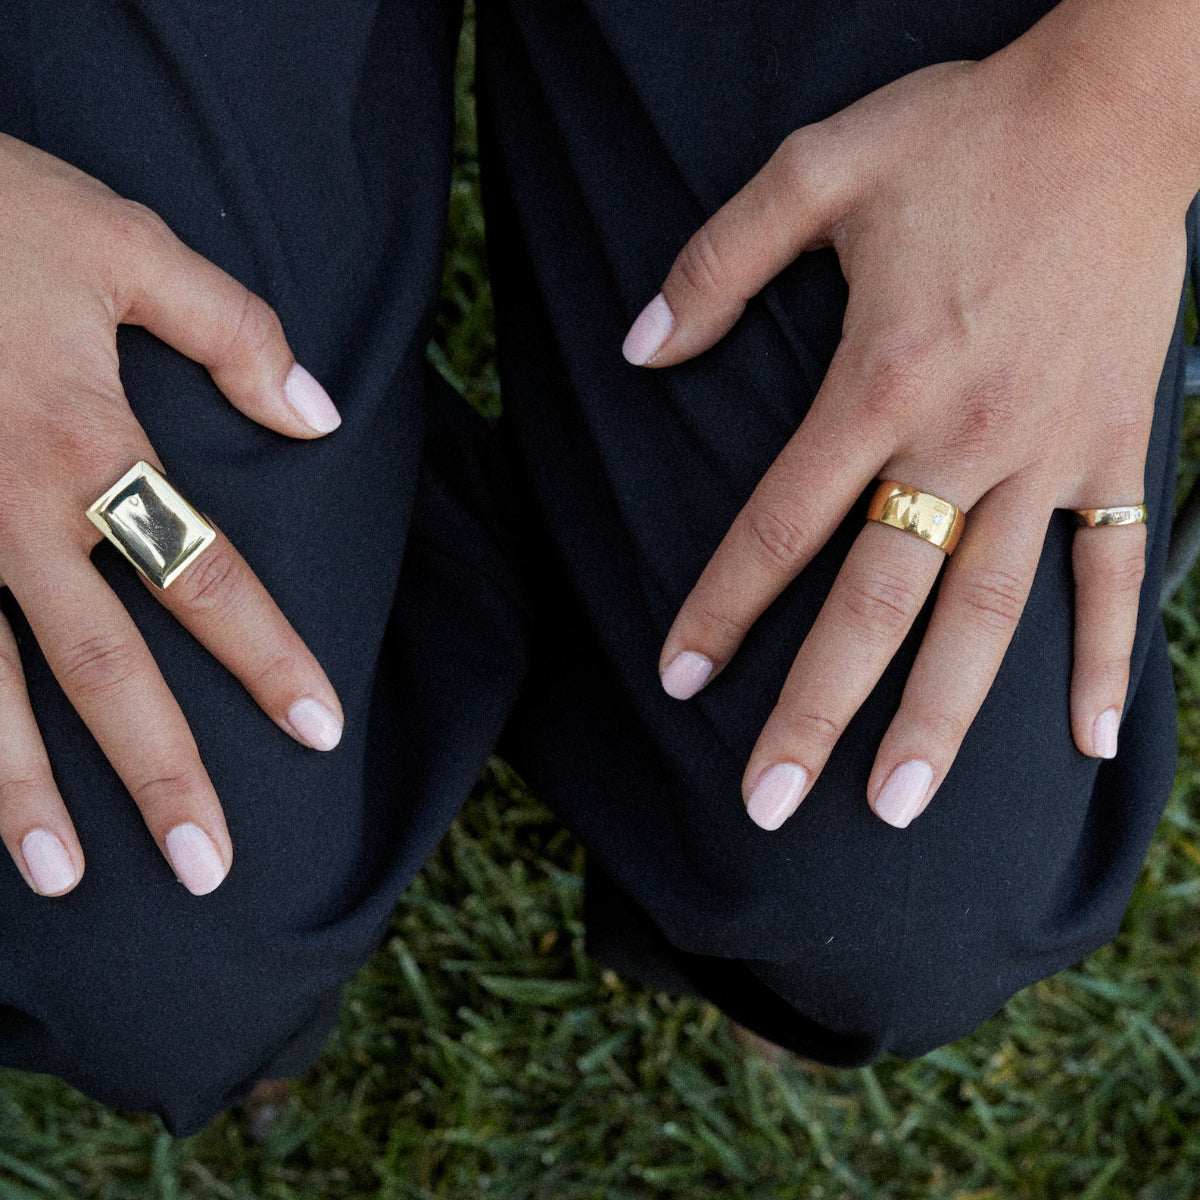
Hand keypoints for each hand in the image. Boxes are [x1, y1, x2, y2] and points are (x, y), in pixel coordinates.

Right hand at [0, 133, 343, 895]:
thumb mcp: (127, 243)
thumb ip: (234, 331)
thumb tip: (319, 416)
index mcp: (91, 445)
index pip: (207, 576)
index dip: (269, 658)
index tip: (320, 731)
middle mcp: (9, 511)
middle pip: (103, 667)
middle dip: (160, 771)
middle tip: (210, 867)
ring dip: (19, 791)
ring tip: (63, 878)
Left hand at [623, 32, 1193, 830]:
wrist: (1123, 103)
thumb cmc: (964, 132)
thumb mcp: (820, 166)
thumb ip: (718, 260)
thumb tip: (637, 348)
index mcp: (881, 378)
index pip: (779, 523)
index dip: (722, 607)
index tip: (679, 680)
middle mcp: (964, 436)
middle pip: (875, 600)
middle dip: (816, 709)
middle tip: (769, 805)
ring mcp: (1051, 452)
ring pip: (988, 612)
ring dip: (941, 717)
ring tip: (895, 806)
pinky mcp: (1120, 445)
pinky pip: (1113, 569)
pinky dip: (1103, 656)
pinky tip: (1090, 743)